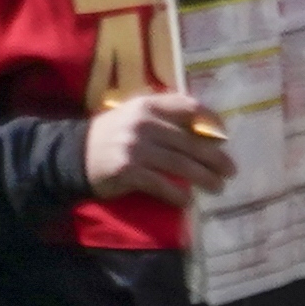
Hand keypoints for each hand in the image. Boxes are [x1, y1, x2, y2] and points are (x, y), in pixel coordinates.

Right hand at [82, 88, 234, 205]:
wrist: (74, 155)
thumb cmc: (113, 136)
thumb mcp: (135, 116)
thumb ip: (165, 117)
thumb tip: (208, 132)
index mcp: (148, 105)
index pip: (189, 107)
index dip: (211, 121)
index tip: (224, 137)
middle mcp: (143, 123)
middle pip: (190, 142)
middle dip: (215, 158)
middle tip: (230, 171)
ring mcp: (135, 147)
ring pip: (181, 164)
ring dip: (204, 178)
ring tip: (218, 188)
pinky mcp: (128, 170)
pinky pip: (161, 184)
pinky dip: (177, 194)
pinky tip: (187, 200)